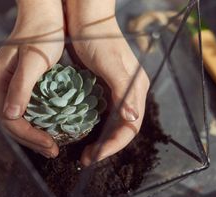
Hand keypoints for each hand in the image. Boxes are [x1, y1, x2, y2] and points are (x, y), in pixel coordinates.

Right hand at [0, 0, 63, 157]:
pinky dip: (36, 123)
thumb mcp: (35, 61)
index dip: (29, 136)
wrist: (44, 15)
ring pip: (17, 119)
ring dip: (34, 135)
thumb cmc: (42, 33)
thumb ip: (21, 88)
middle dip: (32, 140)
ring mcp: (5, 85)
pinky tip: (49, 129)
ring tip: (52, 146)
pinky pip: (23, 110)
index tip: (50, 145)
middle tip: (53, 151)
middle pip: (10, 123)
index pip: (9, 119)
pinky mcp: (16, 85)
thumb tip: (11, 116)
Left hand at [66, 0, 149, 165]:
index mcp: (135, 89)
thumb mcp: (111, 64)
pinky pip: (103, 113)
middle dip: (106, 147)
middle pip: (123, 129)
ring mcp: (117, 91)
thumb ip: (123, 91)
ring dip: (100, 139)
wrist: (86, 18)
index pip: (130, 127)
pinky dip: (94, 126)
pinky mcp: (104, 88)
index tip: (94, 156)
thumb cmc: (98, 39)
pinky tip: (80, 131)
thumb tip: (132, 117)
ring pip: (113, 123)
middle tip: (85, 158)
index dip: (114, 145)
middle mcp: (130, 93)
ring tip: (84, 150)